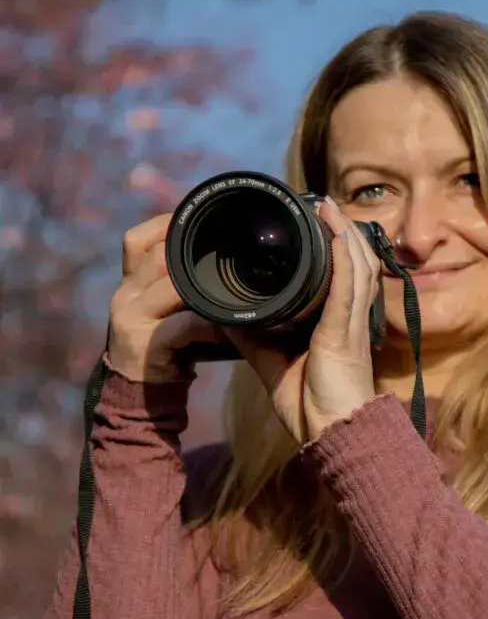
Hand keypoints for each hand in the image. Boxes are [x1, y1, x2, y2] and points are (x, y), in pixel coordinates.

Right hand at [109, 214, 225, 381]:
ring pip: (170, 285)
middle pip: (158, 255)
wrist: (140, 395)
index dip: (165, 225)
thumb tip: (225, 259)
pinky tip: (227, 328)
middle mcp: (124, 295)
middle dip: (194, 254)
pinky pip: (183, 326)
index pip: (137, 239)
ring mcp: (131, 319)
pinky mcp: (145, 345)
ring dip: (204, 287)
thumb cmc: (166, 348)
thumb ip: (181, 285)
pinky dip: (209, 325)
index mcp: (130, 283)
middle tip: (230, 259)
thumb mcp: (166, 310)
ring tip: (232, 291)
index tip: (200, 222)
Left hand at [226, 197, 380, 442]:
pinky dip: (344, 255)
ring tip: (328, 207)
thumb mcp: (271, 361)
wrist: (329, 433)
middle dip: (340, 231)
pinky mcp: (344, 330)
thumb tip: (226, 311)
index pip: (340, 276)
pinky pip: (349, 284)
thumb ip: (253, 334)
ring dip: (344, 232)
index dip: (334, 249)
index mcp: (335, 323)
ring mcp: (349, 321)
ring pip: (356, 265)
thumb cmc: (310, 405)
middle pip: (354, 262)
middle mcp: (348, 317)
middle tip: (321, 205)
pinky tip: (338, 232)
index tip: (314, 224)